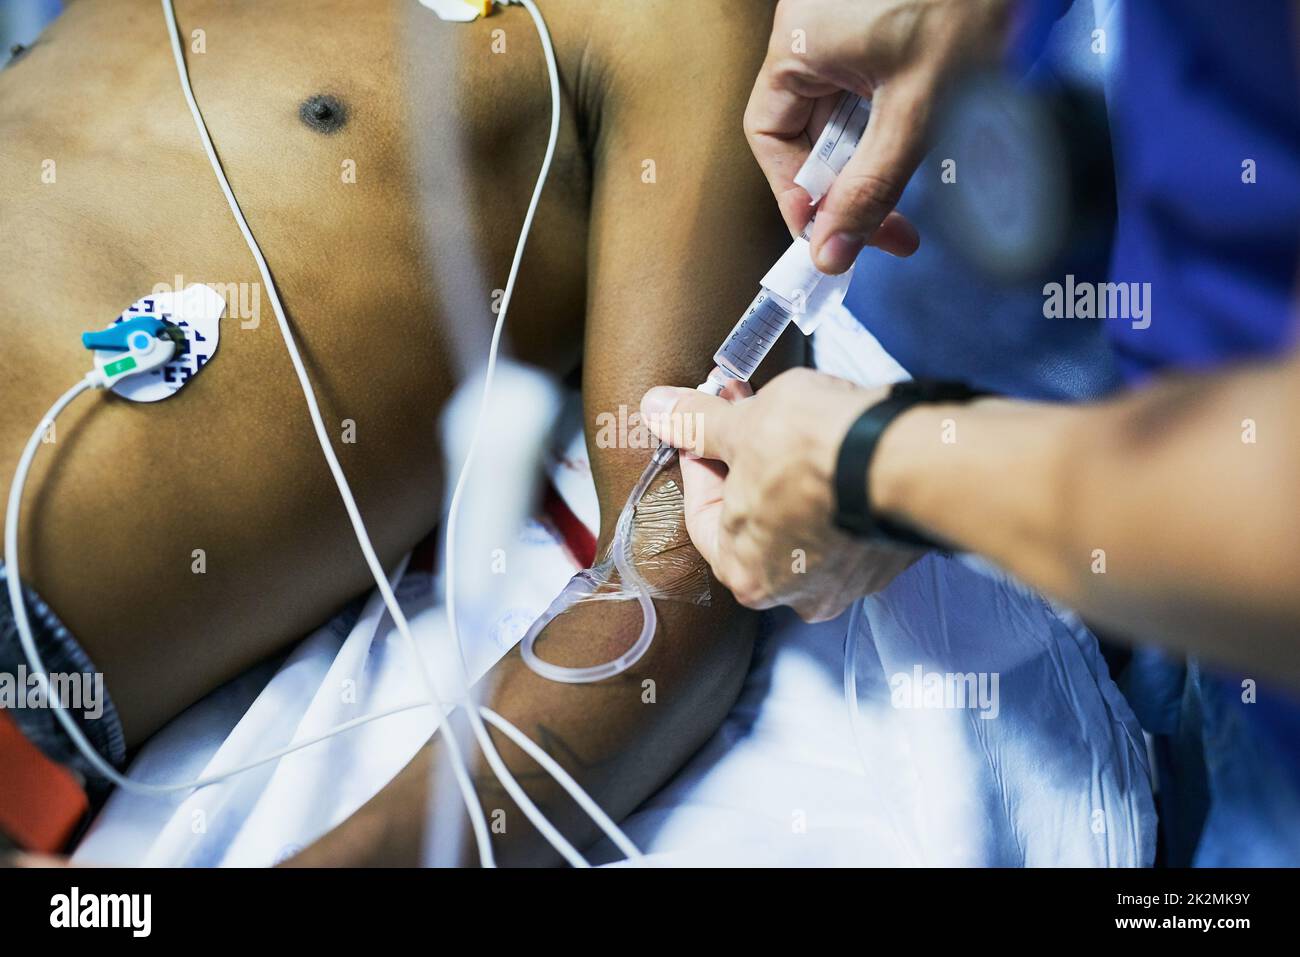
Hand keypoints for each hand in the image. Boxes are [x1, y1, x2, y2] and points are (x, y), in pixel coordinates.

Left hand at [640, 369, 920, 621]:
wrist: (902, 456)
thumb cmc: (810, 449)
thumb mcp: (740, 425)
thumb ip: (695, 423)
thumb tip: (655, 408)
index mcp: (744, 573)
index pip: (703, 513)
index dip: (700, 459)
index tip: (705, 425)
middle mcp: (795, 593)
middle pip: (756, 520)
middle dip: (748, 464)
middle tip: (749, 417)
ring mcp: (848, 581)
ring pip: (804, 522)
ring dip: (795, 476)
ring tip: (801, 426)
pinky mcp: (889, 558)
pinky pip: (848, 522)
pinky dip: (838, 489)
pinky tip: (842, 450)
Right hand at [745, 0, 1010, 271]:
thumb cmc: (971, 1)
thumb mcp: (918, 110)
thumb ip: (870, 187)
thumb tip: (829, 252)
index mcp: (799, 42)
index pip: (771, 137)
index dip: (796, 192)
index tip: (830, 234)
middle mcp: (813, 30)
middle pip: (807, 132)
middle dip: (846, 188)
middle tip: (887, 233)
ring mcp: (846, 26)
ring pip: (842, 118)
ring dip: (873, 162)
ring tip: (911, 193)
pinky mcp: (881, 26)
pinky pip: (868, 92)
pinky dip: (891, 127)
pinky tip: (922, 145)